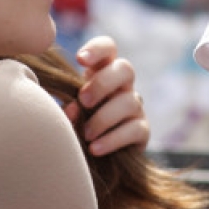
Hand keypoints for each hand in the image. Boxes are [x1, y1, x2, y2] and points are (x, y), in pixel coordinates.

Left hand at [63, 36, 148, 155]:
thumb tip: (72, 109)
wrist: (90, 160)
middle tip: (83, 101)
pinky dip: (113, 139)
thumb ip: (68, 107)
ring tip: (85, 135)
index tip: (80, 60)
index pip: (108, 48)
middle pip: (125, 68)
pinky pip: (134, 129)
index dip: (98, 49)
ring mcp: (134, 107)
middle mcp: (122, 86)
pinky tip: (95, 148)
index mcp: (100, 73)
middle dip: (103, 83)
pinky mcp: (142, 131)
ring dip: (103, 118)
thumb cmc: (72, 127)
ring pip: (129, 101)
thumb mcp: (66, 113)